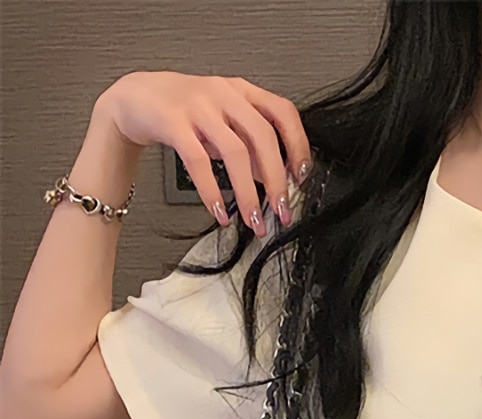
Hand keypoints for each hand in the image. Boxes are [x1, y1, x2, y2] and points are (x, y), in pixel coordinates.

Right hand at [94, 71, 311, 236]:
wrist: (135, 97)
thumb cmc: (185, 111)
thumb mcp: (224, 122)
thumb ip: (251, 148)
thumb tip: (274, 181)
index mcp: (242, 91)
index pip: (282, 112)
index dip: (298, 144)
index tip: (302, 177)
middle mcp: (223, 94)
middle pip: (262, 137)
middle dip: (277, 180)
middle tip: (282, 211)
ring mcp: (198, 106)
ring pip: (235, 152)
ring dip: (248, 193)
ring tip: (254, 221)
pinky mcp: (172, 121)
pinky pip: (199, 162)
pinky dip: (212, 191)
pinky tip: (220, 212)